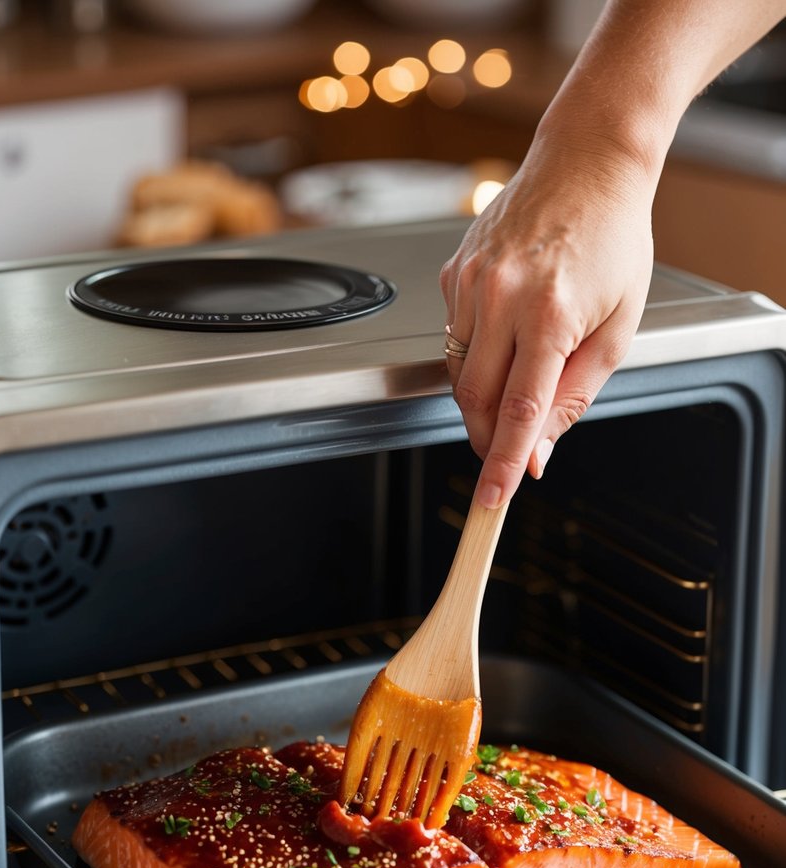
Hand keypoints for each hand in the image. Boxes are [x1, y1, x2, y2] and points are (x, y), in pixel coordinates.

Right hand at [440, 129, 655, 507]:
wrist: (587, 164)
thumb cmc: (612, 239)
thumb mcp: (617, 329)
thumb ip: (574, 396)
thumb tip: (539, 450)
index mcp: (549, 314)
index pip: (518, 411)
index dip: (503, 465)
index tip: (492, 499)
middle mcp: (500, 296)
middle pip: (476, 401)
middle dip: (490, 436)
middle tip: (509, 450)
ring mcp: (470, 282)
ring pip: (458, 374)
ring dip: (482, 397)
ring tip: (519, 376)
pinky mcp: (454, 272)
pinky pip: (454, 336)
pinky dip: (476, 352)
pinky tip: (506, 327)